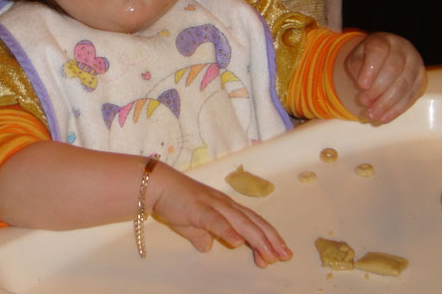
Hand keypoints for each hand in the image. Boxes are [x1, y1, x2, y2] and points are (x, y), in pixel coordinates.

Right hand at [148, 162, 291, 267]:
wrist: (156, 185)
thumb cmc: (175, 203)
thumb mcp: (192, 225)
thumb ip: (203, 235)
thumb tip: (207, 247)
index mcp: (226, 208)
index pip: (252, 222)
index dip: (267, 237)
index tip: (277, 254)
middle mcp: (225, 204)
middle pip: (253, 222)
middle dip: (271, 240)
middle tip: (284, 256)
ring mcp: (213, 205)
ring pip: (241, 222)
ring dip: (257, 238)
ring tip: (269, 254)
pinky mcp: (199, 208)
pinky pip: (216, 221)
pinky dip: (228, 231)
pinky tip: (238, 242)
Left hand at [344, 32, 425, 122]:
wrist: (386, 58)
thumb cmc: (368, 59)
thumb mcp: (357, 58)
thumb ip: (357, 67)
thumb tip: (364, 86)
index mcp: (384, 40)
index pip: (379, 50)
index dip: (370, 69)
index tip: (361, 85)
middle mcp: (403, 49)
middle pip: (393, 69)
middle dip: (377, 89)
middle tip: (363, 102)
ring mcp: (415, 64)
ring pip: (404, 84)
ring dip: (387, 103)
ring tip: (372, 115)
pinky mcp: (421, 79)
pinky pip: (411, 96)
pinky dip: (397, 109)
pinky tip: (384, 118)